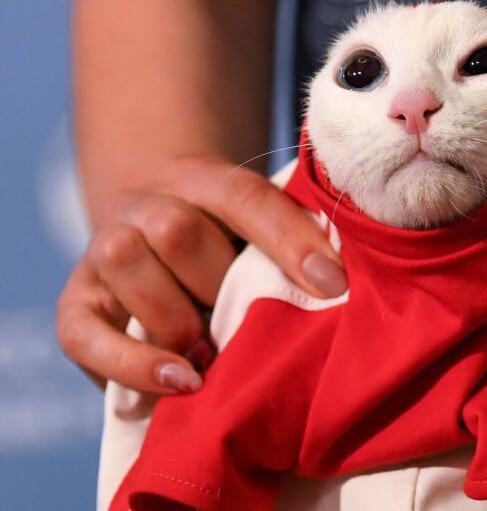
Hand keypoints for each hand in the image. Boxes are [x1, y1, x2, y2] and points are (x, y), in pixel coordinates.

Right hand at [56, 153, 347, 393]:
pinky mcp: (76, 305)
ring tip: (212, 356)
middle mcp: (145, 205)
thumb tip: (332, 293)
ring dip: (176, 318)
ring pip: (126, 259)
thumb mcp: (257, 238)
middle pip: (178, 231)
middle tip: (248, 324)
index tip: (334, 285)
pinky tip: (180, 382)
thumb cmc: (227, 251)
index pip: (246, 197)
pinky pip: (84, 333)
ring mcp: (102, 251)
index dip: (290, 239)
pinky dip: (132, 363)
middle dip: (219, 285)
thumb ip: (286, 252)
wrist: (154, 246)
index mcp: (202, 180)